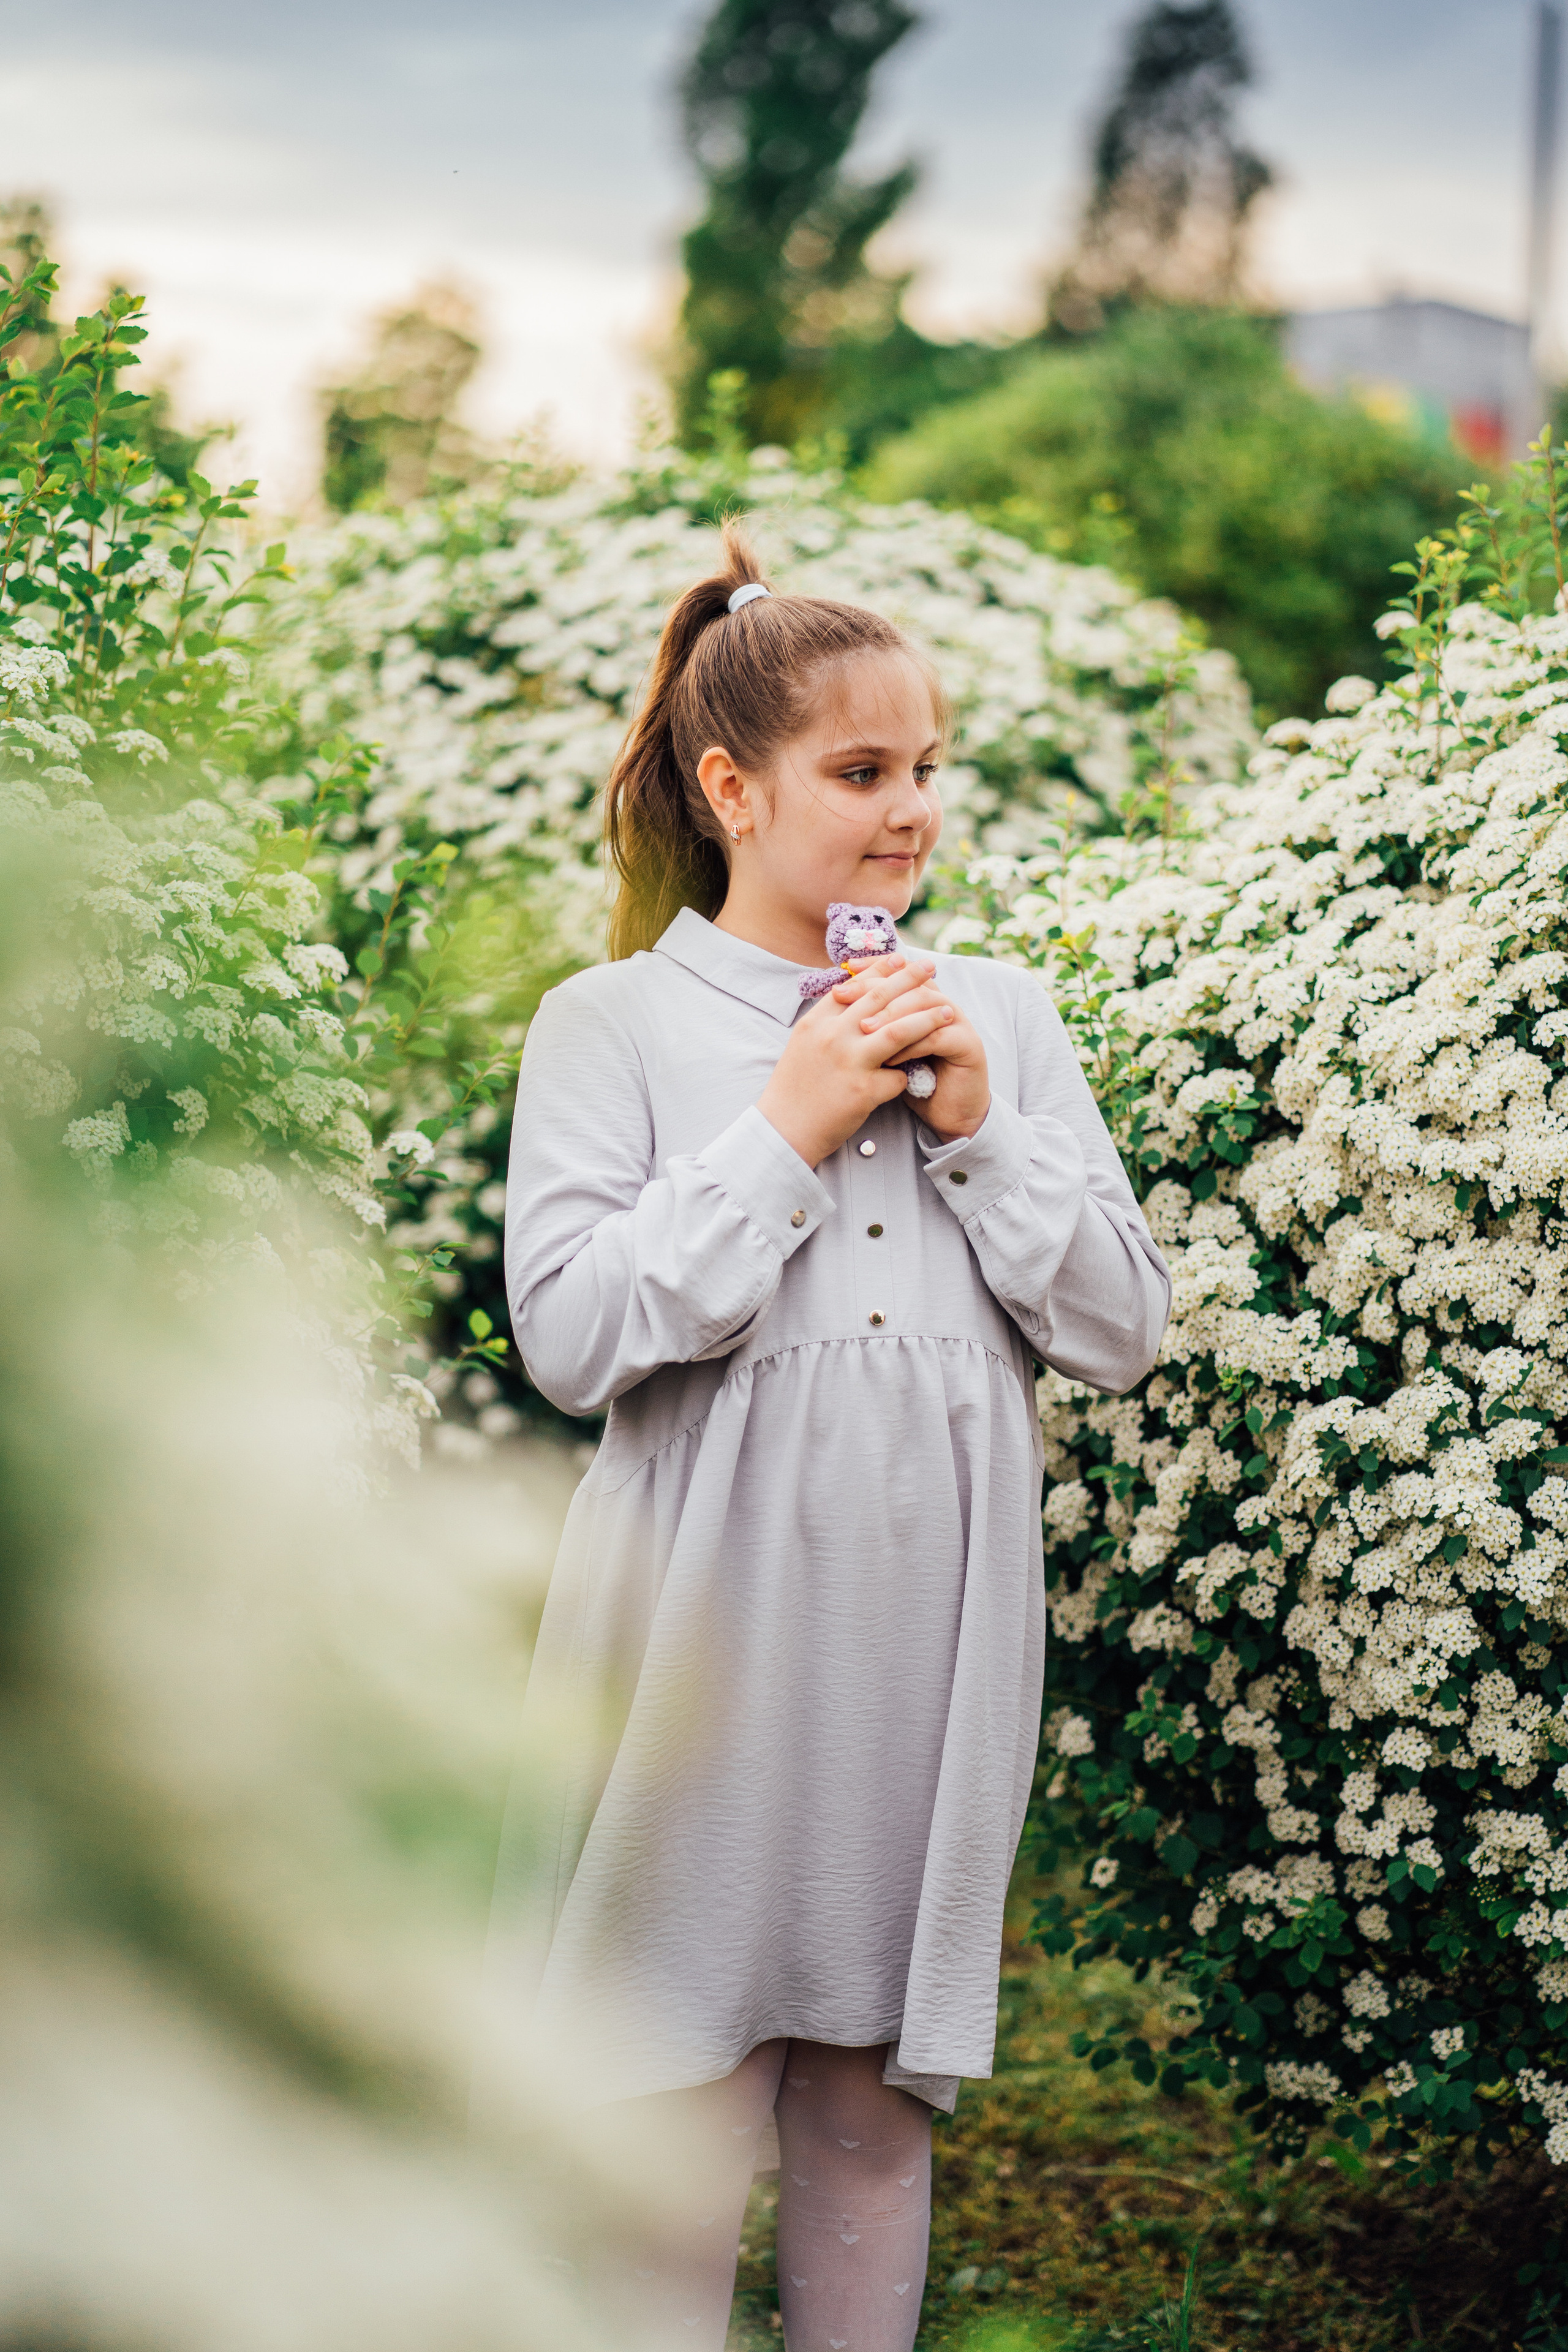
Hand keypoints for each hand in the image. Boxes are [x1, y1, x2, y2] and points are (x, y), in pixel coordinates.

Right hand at [757, 954, 961, 1167]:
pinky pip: (898, 1076)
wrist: (784, 1130)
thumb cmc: (795, 1088)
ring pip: (898, 1031)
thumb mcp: (803, 1044)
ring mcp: (848, 1062)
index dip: (880, 970)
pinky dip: (909, 1073)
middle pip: (879, 998)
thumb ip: (827, 1021)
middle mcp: (832, 1036)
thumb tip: (850, 996)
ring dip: (927, 1019)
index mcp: (816, 1022)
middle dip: (910, 979)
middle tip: (931, 967)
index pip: (853, 986)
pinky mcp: (863, 1091)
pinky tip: (918, 1074)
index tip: (901, 959)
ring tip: (949, 1011)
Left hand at [834, 959, 990, 1143]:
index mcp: (924, 1000)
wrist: (950, 1115)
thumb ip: (873, 1026)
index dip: (872, 967)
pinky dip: (912, 1045)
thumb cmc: (913, 1082)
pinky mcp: (969, 1046)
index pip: (899, 971)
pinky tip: (889, 1057)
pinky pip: (938, 1037)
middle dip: (874, 986)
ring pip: (925, 1004)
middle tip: (843, 995)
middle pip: (909, 982)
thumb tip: (835, 1000)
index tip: (844, 969)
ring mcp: (959, 1023)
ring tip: (864, 1028)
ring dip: (892, 1014)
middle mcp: (943, 1005)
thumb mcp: (886, 1050)